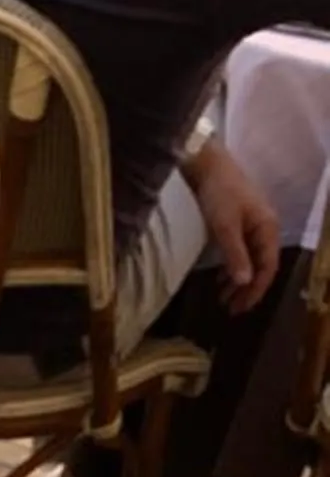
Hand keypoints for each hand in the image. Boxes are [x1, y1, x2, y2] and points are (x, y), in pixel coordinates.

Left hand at [182, 140, 282, 313]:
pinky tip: (220, 280)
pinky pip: (240, 252)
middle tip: (231, 311)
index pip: (268, 267)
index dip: (256, 290)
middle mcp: (265, 228)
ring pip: (249, 261)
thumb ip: (235, 255)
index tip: (242, 308)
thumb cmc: (219, 193)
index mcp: (268, 229)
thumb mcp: (225, 227)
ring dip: (237, 282)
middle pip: (260, 266)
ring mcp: (252, 226)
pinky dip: (231, 268)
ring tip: (223, 300)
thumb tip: (245, 282)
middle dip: (247, 290)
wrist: (208, 165)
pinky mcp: (238, 224)